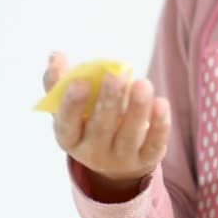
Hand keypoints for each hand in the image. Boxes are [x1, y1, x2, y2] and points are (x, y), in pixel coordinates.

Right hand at [43, 52, 170, 198]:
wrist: (116, 161)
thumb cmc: (89, 122)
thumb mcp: (71, 108)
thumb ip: (59, 82)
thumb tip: (56, 56)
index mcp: (69, 138)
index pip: (67, 124)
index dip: (72, 105)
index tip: (80, 82)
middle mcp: (92, 153)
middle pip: (101, 128)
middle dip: (109, 100)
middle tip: (116, 74)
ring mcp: (120, 159)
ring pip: (129, 135)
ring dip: (137, 109)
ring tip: (143, 84)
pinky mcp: (146, 160)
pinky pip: (153, 144)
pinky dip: (159, 125)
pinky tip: (161, 103)